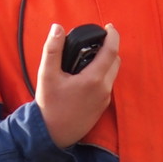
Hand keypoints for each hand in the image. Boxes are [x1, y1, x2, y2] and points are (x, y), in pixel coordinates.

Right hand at [35, 22, 119, 148]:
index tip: (108, 27)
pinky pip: (107, 85)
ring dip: (107, 62)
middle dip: (109, 48)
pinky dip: (102, 74)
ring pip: (113, 73)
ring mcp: (104, 99)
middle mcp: (104, 89)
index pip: (111, 50)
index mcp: (94, 78)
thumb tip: (57, 28)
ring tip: (91, 56)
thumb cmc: (49, 105)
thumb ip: (53, 49)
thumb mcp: (47, 75)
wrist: (52, 134)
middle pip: (115, 61)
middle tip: (96, 41)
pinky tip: (87, 74)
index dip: (112, 35)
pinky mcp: (102, 107)